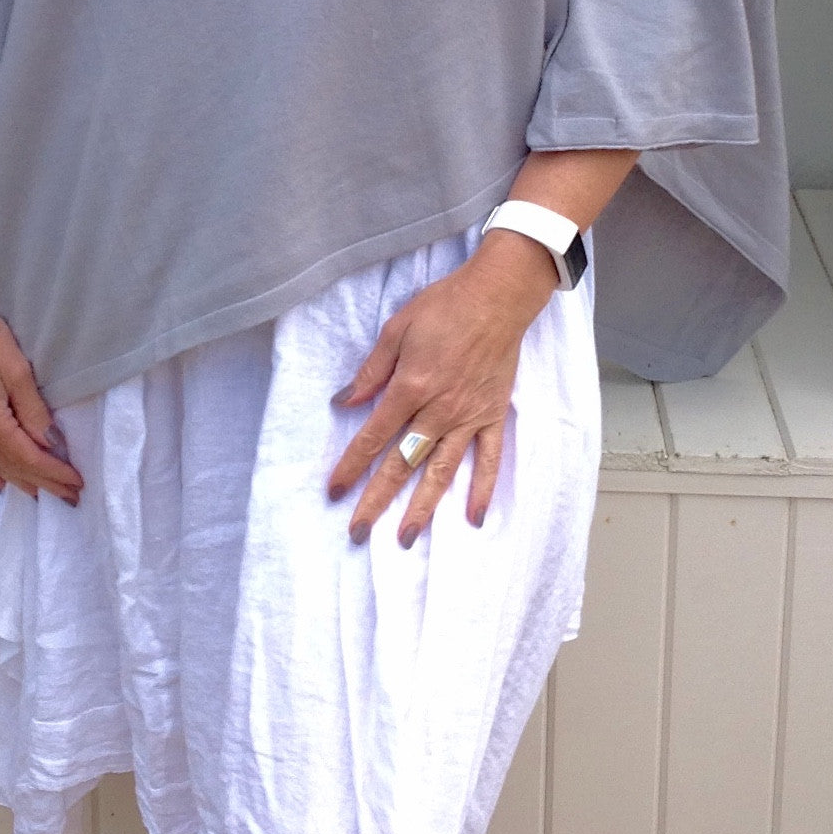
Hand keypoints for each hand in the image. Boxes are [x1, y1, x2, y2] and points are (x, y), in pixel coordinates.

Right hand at [0, 309, 83, 504]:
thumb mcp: (17, 371)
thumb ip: (34, 411)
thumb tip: (52, 444)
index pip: (29, 459)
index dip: (54, 473)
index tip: (77, 484)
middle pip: (11, 467)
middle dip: (42, 483)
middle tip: (69, 497)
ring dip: (18, 480)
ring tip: (40, 493)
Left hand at [326, 241, 555, 546]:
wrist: (497, 296)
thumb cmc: (444, 306)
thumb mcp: (396, 329)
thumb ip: (372, 370)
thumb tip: (346, 402)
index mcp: (410, 388)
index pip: (373, 437)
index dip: (351, 466)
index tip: (334, 491)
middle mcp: (438, 411)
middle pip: (402, 463)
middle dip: (377, 499)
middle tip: (358, 531)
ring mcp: (469, 417)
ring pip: (441, 471)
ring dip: (423, 507)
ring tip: (406, 537)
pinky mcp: (493, 415)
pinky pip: (488, 459)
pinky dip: (482, 489)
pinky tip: (473, 518)